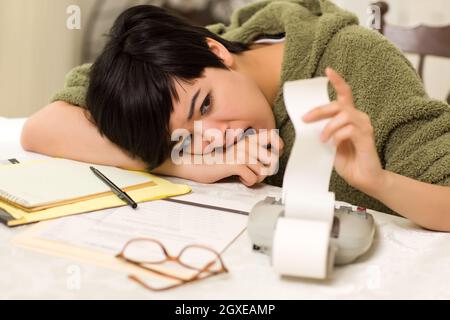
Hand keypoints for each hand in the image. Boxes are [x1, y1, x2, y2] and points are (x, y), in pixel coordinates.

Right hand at [159, 131, 283, 186]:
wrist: (195, 162)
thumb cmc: (215, 160)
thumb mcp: (235, 153)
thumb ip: (251, 154)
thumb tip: (269, 164)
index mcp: (248, 138)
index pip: (274, 137)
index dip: (278, 149)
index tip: (271, 157)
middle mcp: (247, 143)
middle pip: (272, 160)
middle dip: (265, 171)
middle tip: (253, 172)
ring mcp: (242, 153)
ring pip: (263, 172)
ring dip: (254, 178)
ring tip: (243, 174)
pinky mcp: (236, 164)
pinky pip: (252, 179)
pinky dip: (246, 182)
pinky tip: (237, 176)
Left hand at [302, 67, 385, 193]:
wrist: (363, 178)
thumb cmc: (348, 161)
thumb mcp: (330, 144)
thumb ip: (324, 131)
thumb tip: (308, 124)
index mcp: (350, 117)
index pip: (345, 94)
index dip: (337, 81)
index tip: (328, 70)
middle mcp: (359, 118)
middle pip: (339, 104)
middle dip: (319, 110)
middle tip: (305, 119)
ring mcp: (364, 126)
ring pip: (343, 115)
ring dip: (328, 127)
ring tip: (323, 140)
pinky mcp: (367, 137)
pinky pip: (349, 129)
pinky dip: (338, 136)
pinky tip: (334, 145)